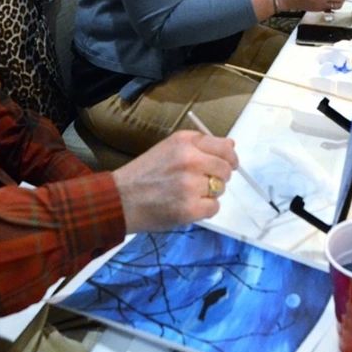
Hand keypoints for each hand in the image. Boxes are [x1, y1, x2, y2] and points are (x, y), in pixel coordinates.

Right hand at [113, 130, 237, 232]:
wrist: (120, 199)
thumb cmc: (144, 174)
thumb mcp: (169, 147)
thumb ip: (200, 145)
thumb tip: (231, 145)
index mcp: (185, 142)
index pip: (224, 146)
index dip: (230, 157)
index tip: (229, 164)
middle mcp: (189, 160)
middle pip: (225, 169)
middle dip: (219, 177)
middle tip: (202, 182)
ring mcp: (190, 185)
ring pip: (220, 189)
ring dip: (209, 194)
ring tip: (187, 194)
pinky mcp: (190, 209)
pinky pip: (214, 207)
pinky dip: (204, 209)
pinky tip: (187, 205)